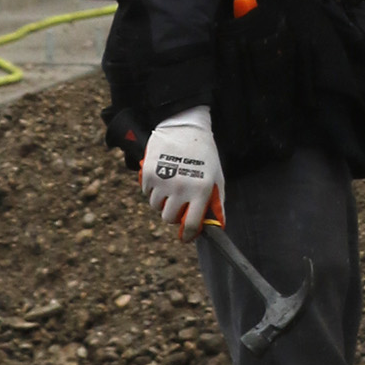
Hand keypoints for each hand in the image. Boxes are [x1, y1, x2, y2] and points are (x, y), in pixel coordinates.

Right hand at [141, 107, 221, 236]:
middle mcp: (181, 188)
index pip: (191, 224)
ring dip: (162, 200)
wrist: (185, 127)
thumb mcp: (216, 177)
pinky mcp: (148, 173)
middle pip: (168, 218)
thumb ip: (217, 203)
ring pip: (156, 206)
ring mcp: (163, 180)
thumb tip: (217, 226)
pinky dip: (152, 188)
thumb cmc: (204, 155)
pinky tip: (162, 174)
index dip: (187, 235)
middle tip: (178, 201)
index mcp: (201, 190)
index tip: (185, 237)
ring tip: (171, 184)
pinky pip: (147, 192)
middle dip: (173, 213)